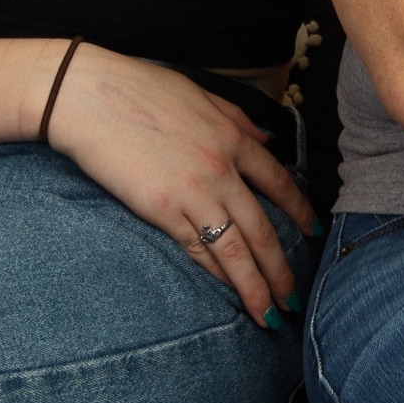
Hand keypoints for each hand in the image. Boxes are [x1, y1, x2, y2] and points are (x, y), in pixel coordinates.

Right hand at [38, 46, 313, 324]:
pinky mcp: (162, 210)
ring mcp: (193, 193)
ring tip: (270, 313)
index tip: (314, 232)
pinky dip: (216, 275)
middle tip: (296, 296)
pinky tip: (228, 292)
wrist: (89, 96)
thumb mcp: (200, 94)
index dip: (300, 211)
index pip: (279, 182)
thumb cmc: (139, 89)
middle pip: (263, 230)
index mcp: (233, 137)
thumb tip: (267, 139)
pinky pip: (197, 250)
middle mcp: (221, 169)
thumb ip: (238, 118)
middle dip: (282, 269)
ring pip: (235, 251)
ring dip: (256, 286)